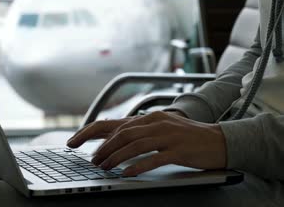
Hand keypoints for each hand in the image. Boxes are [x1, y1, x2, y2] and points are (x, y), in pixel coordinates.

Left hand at [67, 111, 226, 175]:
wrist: (219, 140)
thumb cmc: (187, 138)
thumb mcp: (161, 129)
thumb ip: (139, 132)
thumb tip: (114, 138)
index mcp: (148, 119)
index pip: (113, 124)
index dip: (90, 132)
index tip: (73, 141)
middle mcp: (155, 123)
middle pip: (121, 134)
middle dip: (102, 148)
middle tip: (92, 161)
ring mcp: (167, 136)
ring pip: (134, 146)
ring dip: (115, 157)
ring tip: (104, 167)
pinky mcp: (178, 150)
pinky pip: (153, 159)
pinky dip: (137, 166)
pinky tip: (127, 174)